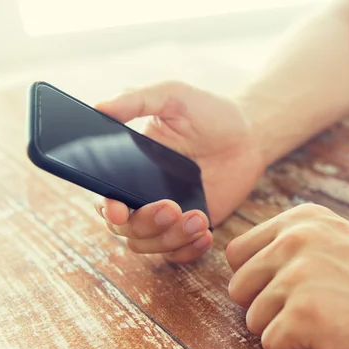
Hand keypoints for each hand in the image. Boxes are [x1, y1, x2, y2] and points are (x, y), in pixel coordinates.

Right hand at [93, 82, 265, 262]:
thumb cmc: (208, 113)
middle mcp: (142, 195)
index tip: (119, 209)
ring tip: (199, 218)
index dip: (107, 208)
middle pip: (125, 228)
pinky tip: (206, 234)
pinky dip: (189, 251)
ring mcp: (167, 215)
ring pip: (150, 245)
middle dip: (146, 224)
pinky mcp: (191, 227)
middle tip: (172, 206)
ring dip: (171, 238)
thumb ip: (137, 99)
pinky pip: (179, 253)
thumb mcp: (173, 95)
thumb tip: (100, 106)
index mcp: (128, 167)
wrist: (248, 135)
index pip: (105, 196)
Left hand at [226, 204, 348, 348]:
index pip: (236, 252)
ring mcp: (297, 277)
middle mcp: (293, 241)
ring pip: (252, 320)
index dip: (255, 279)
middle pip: (238, 288)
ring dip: (285, 330)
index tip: (285, 290)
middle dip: (266, 307)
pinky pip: (271, 344)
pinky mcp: (304, 315)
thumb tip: (245, 269)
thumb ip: (290, 245)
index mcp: (299, 220)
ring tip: (327, 322)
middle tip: (308, 310)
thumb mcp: (334, 238)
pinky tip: (331, 338)